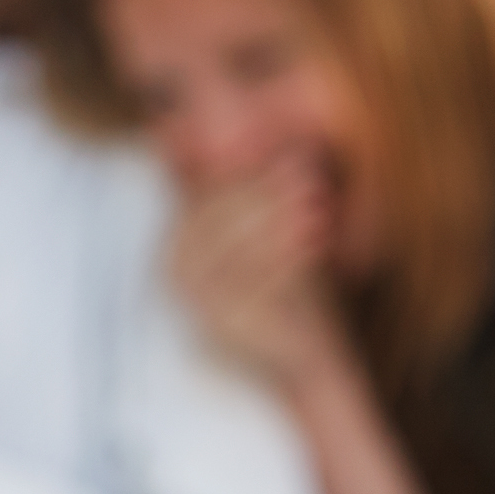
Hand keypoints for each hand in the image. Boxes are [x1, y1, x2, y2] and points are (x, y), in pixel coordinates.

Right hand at [166, 154, 347, 387]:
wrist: (290, 351)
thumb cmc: (277, 283)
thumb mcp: (261, 233)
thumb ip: (254, 194)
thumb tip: (265, 142)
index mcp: (173, 244)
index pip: (208, 199)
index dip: (251, 176)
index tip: (292, 158)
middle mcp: (173, 273)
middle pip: (222, 219)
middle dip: (269, 193)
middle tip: (309, 174)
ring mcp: (194, 299)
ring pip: (241, 248)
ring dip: (284, 220)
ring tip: (321, 203)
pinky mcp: (223, 323)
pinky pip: (258, 281)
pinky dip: (292, 256)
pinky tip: (320, 240)